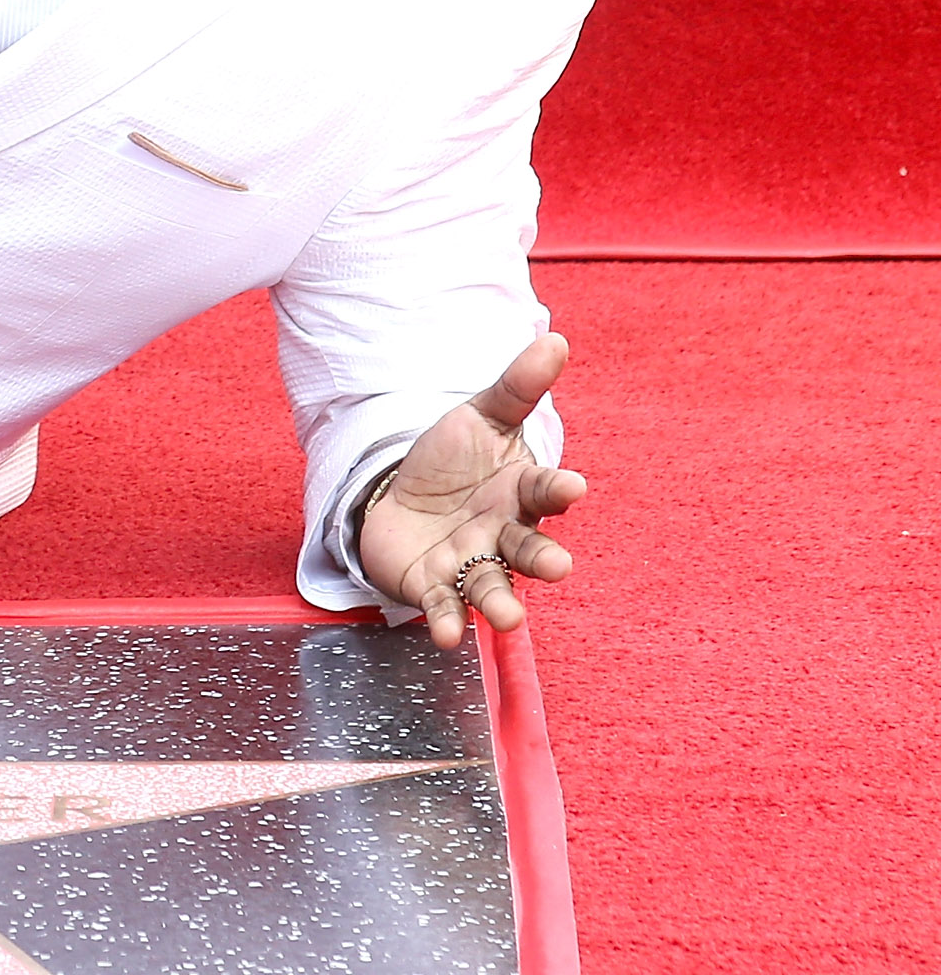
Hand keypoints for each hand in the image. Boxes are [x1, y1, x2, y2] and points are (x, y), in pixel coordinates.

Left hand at [357, 334, 586, 650]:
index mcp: (521, 493)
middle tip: (558, 568)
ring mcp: (472, 564)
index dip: (557, 489)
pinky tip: (447, 635)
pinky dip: (448, 622)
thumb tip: (556, 338)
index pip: (545, 490)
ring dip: (502, 604)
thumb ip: (517, 387)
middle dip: (542, 559)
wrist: (401, 498)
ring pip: (493, 587)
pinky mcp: (436, 588)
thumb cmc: (454, 461)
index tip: (573, 486)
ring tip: (509, 619)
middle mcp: (504, 535)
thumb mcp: (479, 417)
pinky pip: (445, 607)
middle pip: (528, 548)